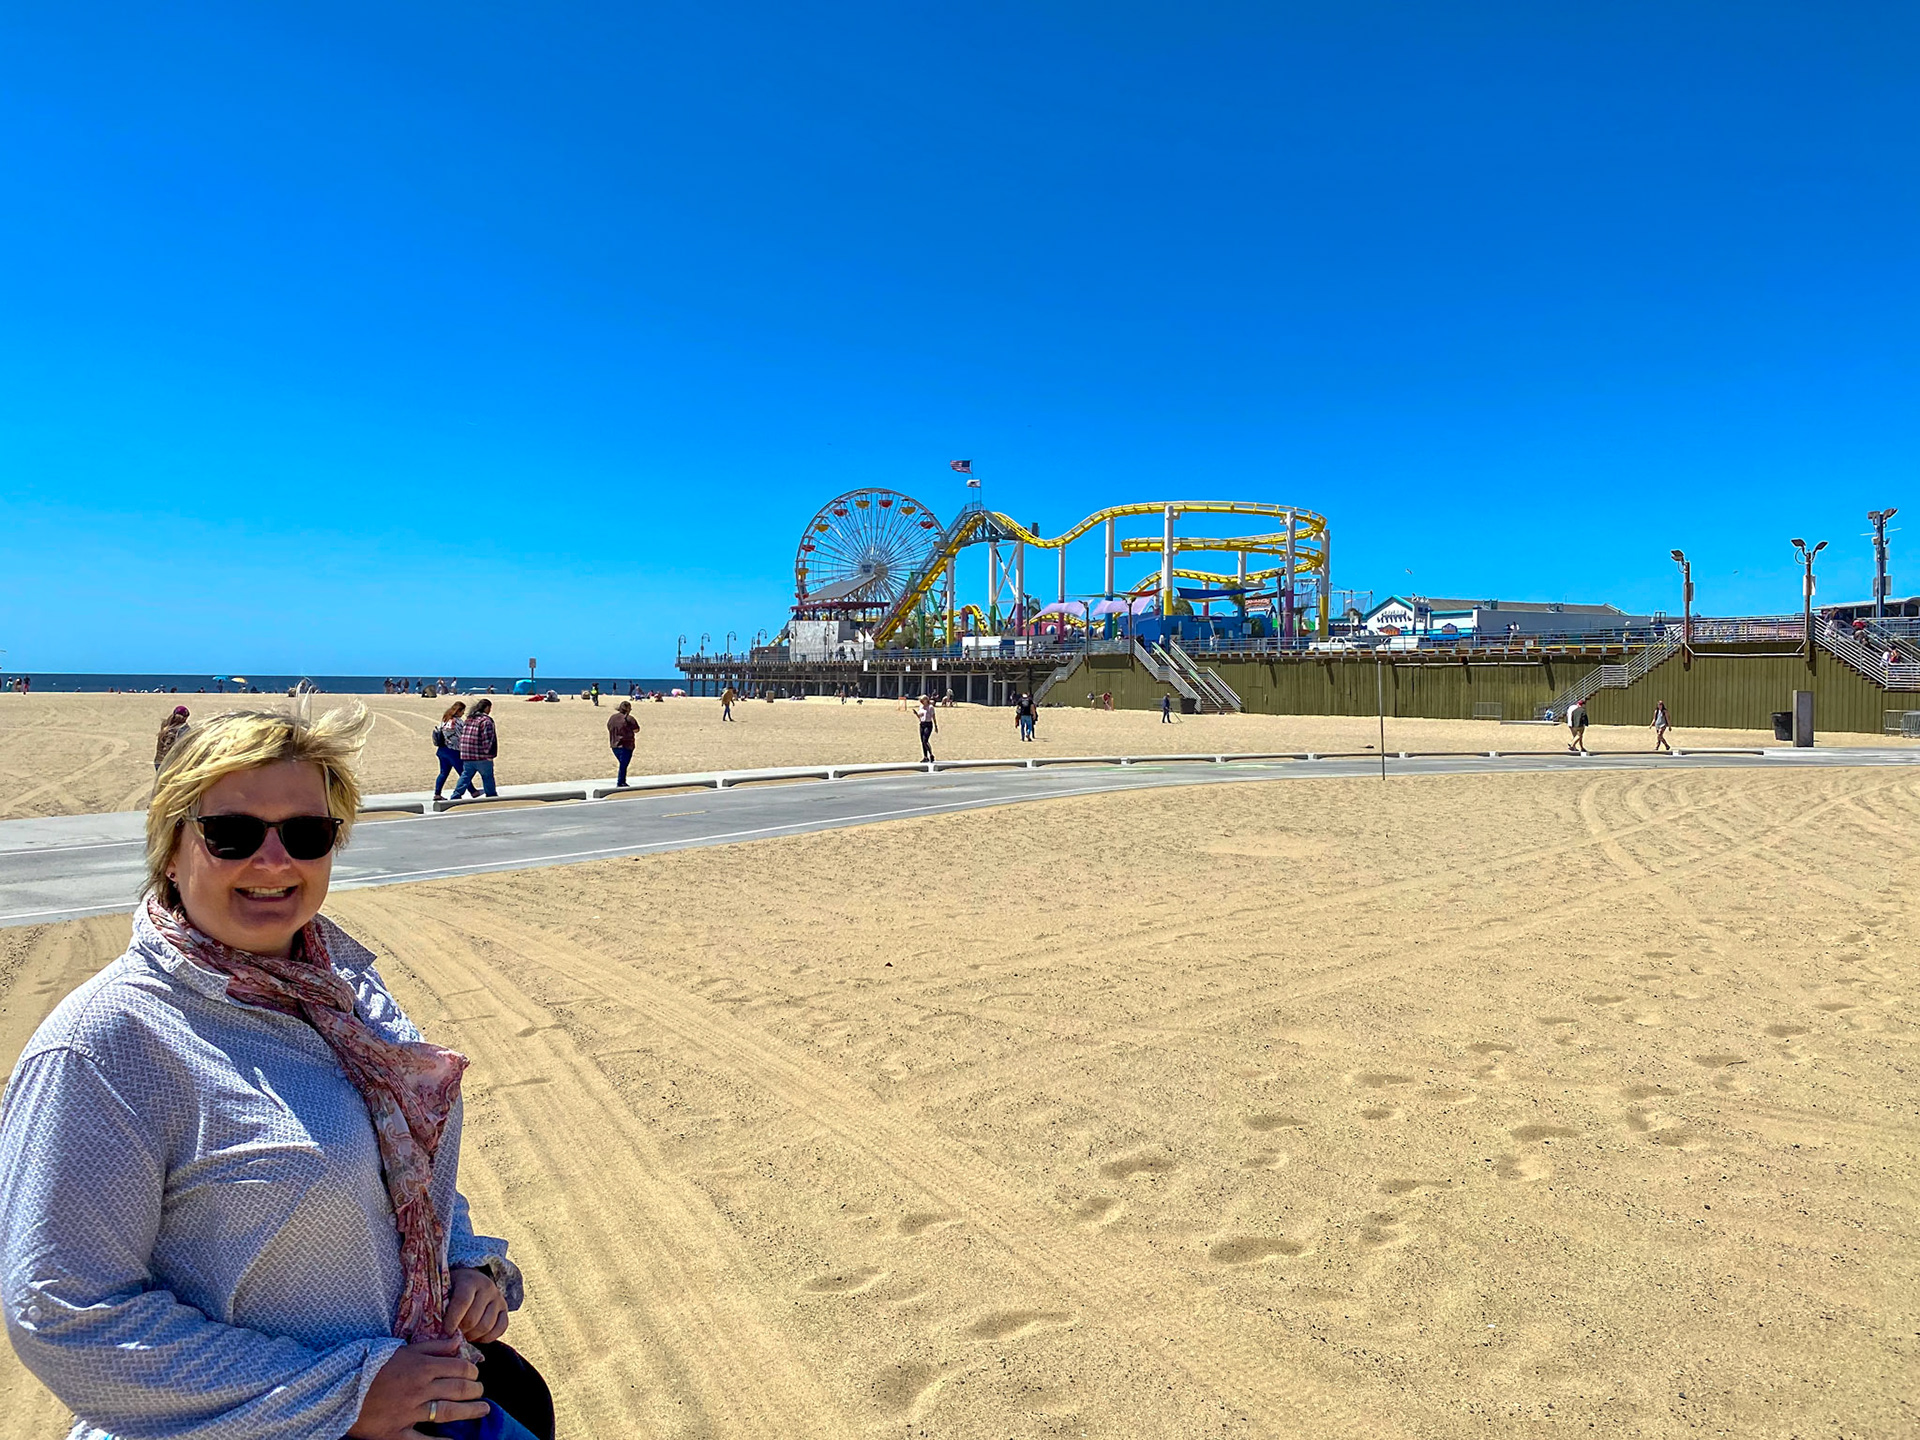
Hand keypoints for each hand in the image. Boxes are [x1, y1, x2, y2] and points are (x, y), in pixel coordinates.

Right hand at [349, 1336, 485, 1438]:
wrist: (338, 1389)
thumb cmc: (369, 1366)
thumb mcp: (401, 1349)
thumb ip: (432, 1346)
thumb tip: (457, 1343)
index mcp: (421, 1367)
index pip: (459, 1368)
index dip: (472, 1371)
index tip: (475, 1374)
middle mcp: (419, 1389)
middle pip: (458, 1390)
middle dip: (475, 1390)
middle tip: (481, 1392)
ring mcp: (408, 1412)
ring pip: (447, 1412)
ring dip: (469, 1412)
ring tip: (483, 1410)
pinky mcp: (395, 1433)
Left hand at [445, 1266, 509, 1342]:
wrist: (471, 1280)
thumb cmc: (451, 1289)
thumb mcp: (443, 1290)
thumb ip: (439, 1306)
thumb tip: (434, 1331)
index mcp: (469, 1280)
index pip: (462, 1302)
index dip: (452, 1320)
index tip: (445, 1332)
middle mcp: (487, 1287)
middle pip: (474, 1318)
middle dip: (461, 1332)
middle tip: (452, 1335)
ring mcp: (498, 1298)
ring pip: (487, 1326)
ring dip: (472, 1336)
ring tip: (463, 1335)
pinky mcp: (505, 1309)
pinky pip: (501, 1328)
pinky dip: (488, 1338)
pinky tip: (476, 1337)